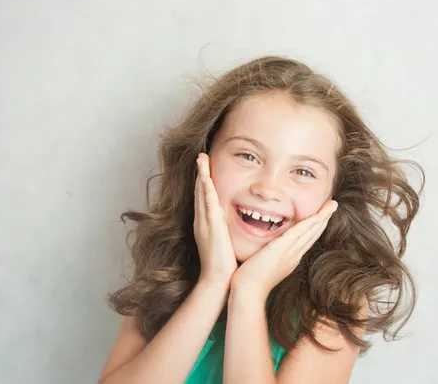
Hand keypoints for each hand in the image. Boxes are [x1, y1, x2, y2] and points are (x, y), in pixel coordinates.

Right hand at [194, 153, 237, 283]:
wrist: (217, 281)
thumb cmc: (224, 265)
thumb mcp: (225, 243)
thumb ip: (227, 232)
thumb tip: (236, 225)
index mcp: (206, 225)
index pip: (206, 199)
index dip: (205, 182)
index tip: (206, 168)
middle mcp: (202, 221)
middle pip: (200, 192)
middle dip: (200, 173)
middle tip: (201, 156)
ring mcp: (204, 223)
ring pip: (202, 194)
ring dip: (201, 175)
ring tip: (201, 158)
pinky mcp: (210, 227)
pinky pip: (208, 204)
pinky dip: (205, 190)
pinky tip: (205, 178)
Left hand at [230, 200, 337, 299]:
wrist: (248, 292)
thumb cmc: (250, 280)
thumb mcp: (264, 265)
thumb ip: (269, 254)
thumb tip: (266, 247)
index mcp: (291, 258)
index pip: (307, 239)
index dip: (315, 226)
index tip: (323, 215)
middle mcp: (294, 255)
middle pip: (313, 234)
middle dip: (324, 219)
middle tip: (333, 205)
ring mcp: (289, 253)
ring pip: (310, 232)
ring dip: (322, 217)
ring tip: (332, 205)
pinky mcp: (281, 249)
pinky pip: (299, 233)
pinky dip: (310, 223)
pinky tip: (318, 215)